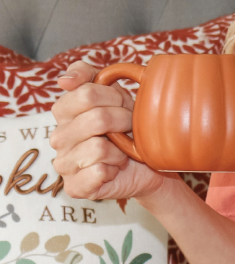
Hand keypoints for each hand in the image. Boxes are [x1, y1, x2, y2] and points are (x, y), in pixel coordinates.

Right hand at [50, 61, 171, 200]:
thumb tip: (64, 80)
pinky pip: (98, 171)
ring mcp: (64, 163)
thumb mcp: (115, 96)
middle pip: (97, 119)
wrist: (147, 168)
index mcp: (63, 112)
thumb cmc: (129, 131)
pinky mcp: (75, 187)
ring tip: (121, 152)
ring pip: (98, 146)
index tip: (125, 106)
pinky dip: (114, 169)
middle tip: (129, 130)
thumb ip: (89, 76)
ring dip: (121, 150)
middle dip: (124, 123)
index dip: (115, 98)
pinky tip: (115, 170)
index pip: (86, 93)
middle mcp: (58, 137)